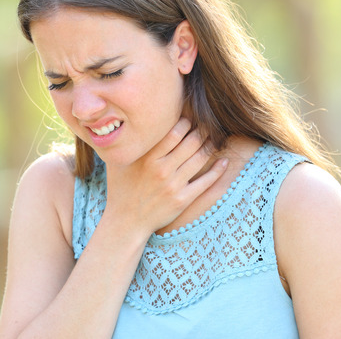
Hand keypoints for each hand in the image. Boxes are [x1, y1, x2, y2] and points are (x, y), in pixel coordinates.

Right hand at [102, 118, 228, 237]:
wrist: (126, 221)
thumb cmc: (120, 188)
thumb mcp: (117, 163)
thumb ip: (125, 144)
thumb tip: (129, 124)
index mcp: (147, 158)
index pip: (174, 132)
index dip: (186, 122)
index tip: (190, 118)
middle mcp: (162, 170)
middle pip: (191, 142)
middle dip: (202, 131)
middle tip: (208, 125)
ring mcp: (174, 186)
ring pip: (200, 159)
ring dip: (211, 146)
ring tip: (216, 140)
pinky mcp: (182, 200)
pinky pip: (206, 182)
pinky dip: (217, 170)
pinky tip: (223, 162)